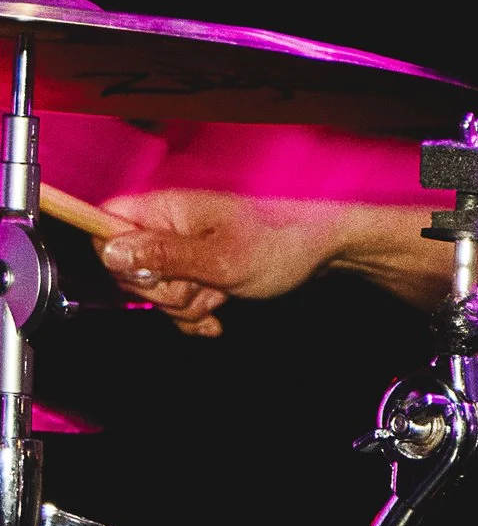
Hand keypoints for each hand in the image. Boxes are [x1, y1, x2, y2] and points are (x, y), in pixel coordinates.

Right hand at [91, 190, 346, 337]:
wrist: (325, 252)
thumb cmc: (280, 245)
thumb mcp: (220, 258)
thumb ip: (162, 256)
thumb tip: (109, 250)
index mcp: (167, 209)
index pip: (103, 226)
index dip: (116, 258)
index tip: (153, 272)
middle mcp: (169, 225)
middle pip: (126, 269)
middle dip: (162, 290)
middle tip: (201, 285)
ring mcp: (183, 249)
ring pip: (154, 291)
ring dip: (185, 304)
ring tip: (221, 293)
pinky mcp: (197, 270)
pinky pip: (176, 302)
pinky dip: (195, 314)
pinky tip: (218, 316)